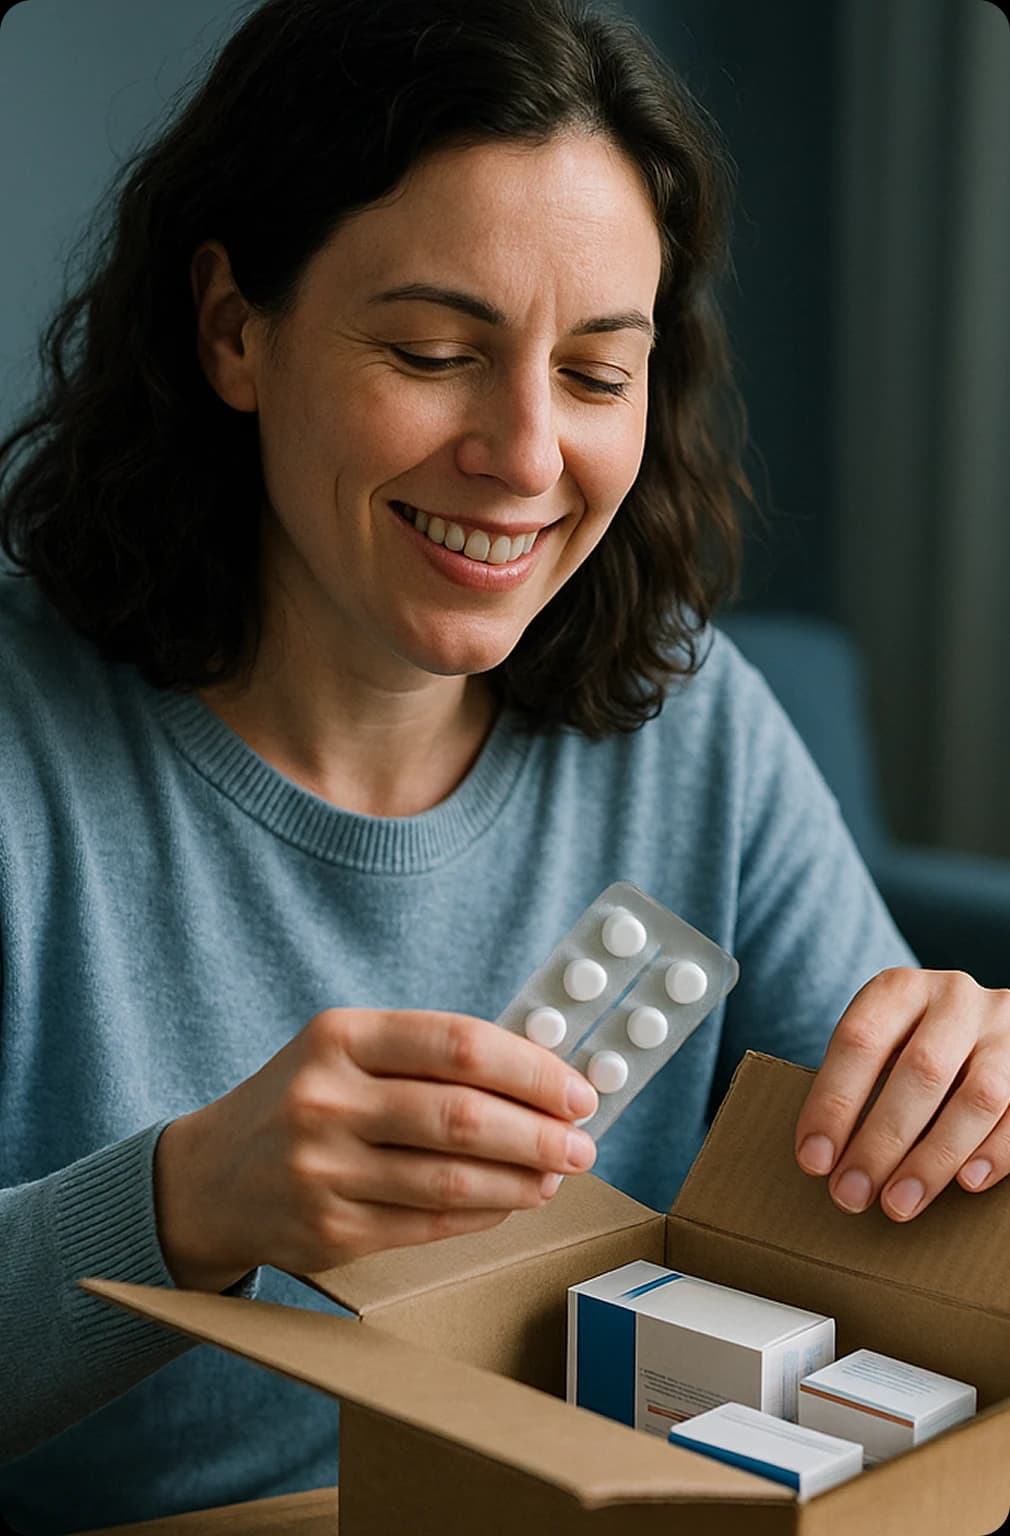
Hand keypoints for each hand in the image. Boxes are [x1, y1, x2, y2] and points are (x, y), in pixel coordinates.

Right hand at [154, 1007, 597, 1289]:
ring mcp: (323, 1169)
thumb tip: (542, 1074)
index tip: (577, 1090)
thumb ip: (430, 1056)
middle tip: (583, 1143)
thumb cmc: (304, 1101)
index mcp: (340, 1036)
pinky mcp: (329, 1230)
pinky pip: (429, 1223)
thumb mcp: (347, 1052)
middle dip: (539, 1133)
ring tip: (555, 1175)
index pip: (458, 1044)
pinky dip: (484, 1212)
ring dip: (522, 1180)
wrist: (209, 1178)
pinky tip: (511, 1202)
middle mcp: (326, 1099)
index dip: (532, 1070)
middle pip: (462, 1116)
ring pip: (452, 1178)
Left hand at [794, 968, 1009, 1220]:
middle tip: (851, 1194)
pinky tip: (966, 1183)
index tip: (813, 1159)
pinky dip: (994, 1152)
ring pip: (977, 1097)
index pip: (860, 1040)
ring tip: (898, 1203)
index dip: (833, 1103)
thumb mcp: (881, 1042)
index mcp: (900, 989)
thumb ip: (859, 1083)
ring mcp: (1004, 1029)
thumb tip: (825, 1159)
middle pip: (919, 1072)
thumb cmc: (912, 1044)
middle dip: (880, 1142)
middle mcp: (955, 999)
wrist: (983, 1021)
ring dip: (933, 1159)